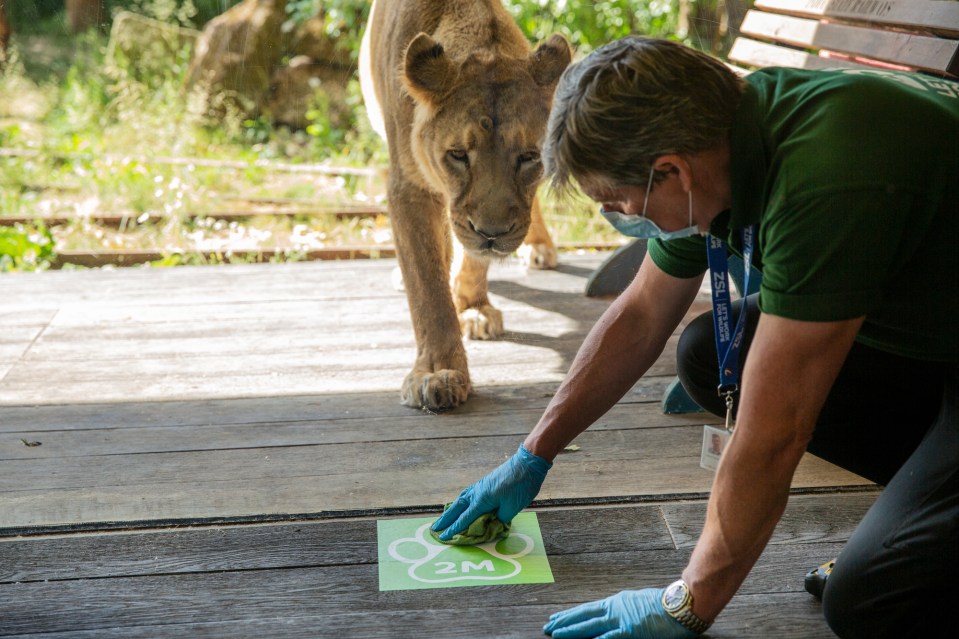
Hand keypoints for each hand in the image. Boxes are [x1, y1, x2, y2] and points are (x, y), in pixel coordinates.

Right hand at [430, 444, 550, 541]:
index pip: (464, 519)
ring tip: (444, 518)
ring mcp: (480, 486)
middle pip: (457, 508)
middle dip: (446, 519)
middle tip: (434, 528)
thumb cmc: (521, 485)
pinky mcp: (485, 483)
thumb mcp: (512, 507)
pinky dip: (461, 502)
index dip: (454, 530)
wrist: (527, 462)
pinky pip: (468, 495)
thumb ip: (500, 518)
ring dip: (451, 510)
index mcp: (482, 500)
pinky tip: (462, 504)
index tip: (444, 537)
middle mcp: (477, 493)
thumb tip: (492, 523)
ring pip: (461, 500)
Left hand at [544, 589, 697, 638]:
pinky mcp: (631, 630)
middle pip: (584, 616)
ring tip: (556, 634)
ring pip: (591, 626)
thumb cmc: (665, 605)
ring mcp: (622, 619)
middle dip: (565, 622)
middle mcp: (615, 609)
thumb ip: (624, 611)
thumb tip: (613, 619)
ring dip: (572, 631)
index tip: (556, 618)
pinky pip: (610, 636)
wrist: (681, 603)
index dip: (571, 615)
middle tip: (548, 627)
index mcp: (617, 603)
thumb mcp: (638, 604)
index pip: (588, 610)